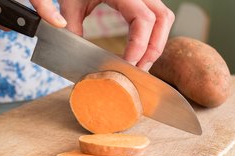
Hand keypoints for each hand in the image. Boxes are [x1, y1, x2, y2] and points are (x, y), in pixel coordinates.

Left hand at [58, 0, 174, 70]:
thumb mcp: (70, 2)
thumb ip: (70, 23)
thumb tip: (74, 51)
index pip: (143, 19)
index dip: (139, 45)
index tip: (127, 65)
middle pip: (162, 19)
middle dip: (153, 48)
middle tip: (138, 70)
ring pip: (164, 18)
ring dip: (156, 43)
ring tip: (141, 64)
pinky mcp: (142, 0)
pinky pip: (157, 17)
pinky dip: (153, 36)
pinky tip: (140, 52)